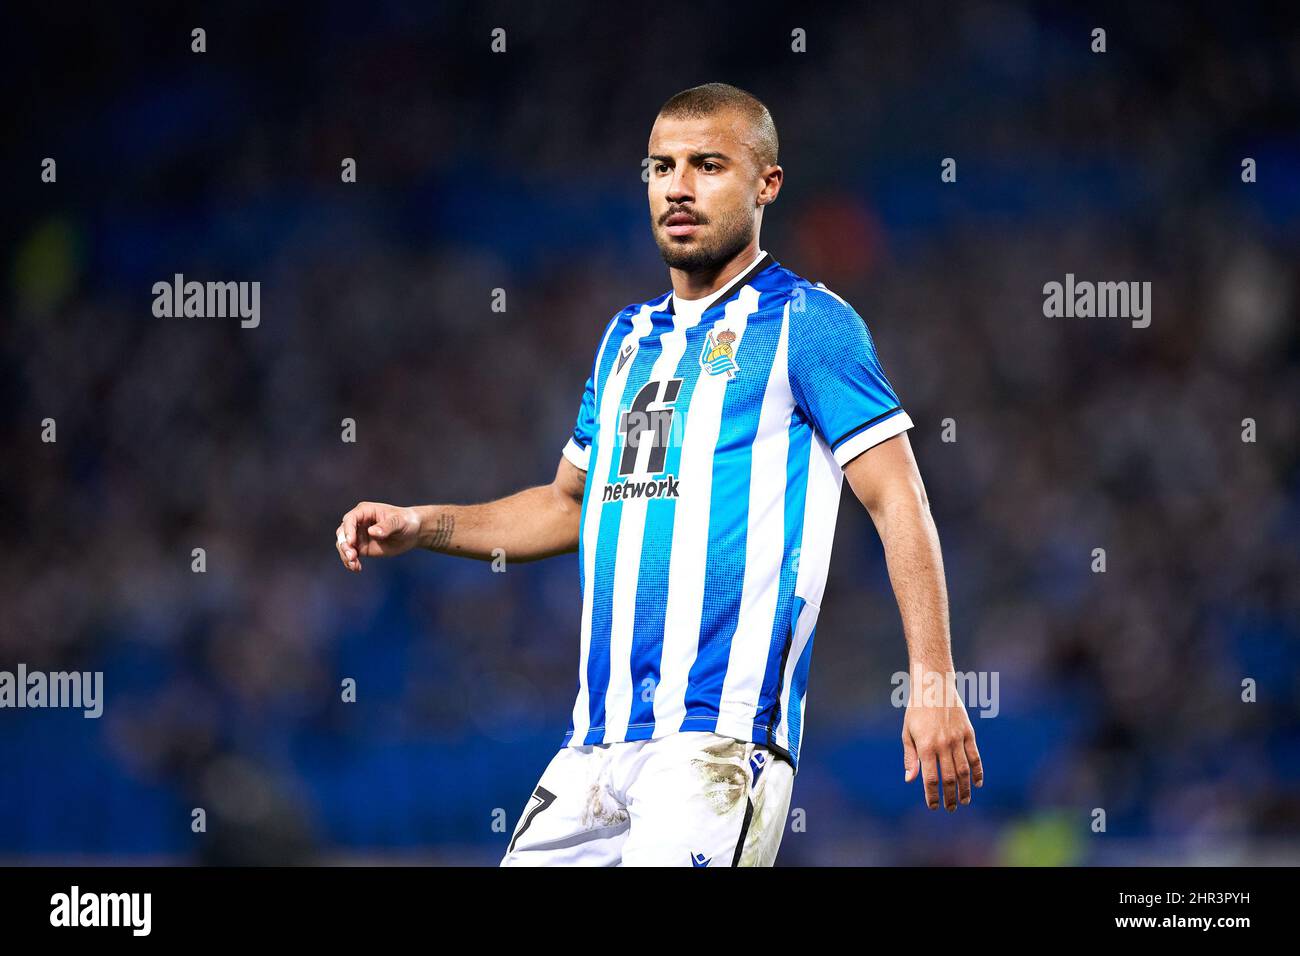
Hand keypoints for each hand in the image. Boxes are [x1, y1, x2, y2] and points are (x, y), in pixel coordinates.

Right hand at [335, 501, 420, 571]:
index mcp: (365, 511)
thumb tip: (372, 532)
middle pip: (342, 533)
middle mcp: (358, 522)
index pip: (350, 519)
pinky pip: (350, 555)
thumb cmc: (406, 521)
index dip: (348, 530)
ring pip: (343, 545)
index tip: (351, 542)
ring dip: (345, 556)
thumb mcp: (399, 522)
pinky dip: (350, 562)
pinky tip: (357, 568)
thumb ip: (387, 526)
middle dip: (344, 545)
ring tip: (355, 565)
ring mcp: (358, 535)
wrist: (412, 532)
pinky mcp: (361, 547)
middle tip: (352, 556)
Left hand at [902, 676, 983, 810]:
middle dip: (950, 797)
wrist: (934, 685)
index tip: (934, 806)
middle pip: (949, 778)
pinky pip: (975, 756)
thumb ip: (910, 757)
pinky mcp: (968, 733)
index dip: (933, 795)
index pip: (930, 778)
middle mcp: (943, 744)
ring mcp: (957, 739)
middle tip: (950, 808)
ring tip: (964, 801)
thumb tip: (910, 780)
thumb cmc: (916, 710)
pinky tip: (977, 783)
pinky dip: (978, 771)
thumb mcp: (907, 732)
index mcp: (925, 746)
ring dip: (965, 789)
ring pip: (964, 771)